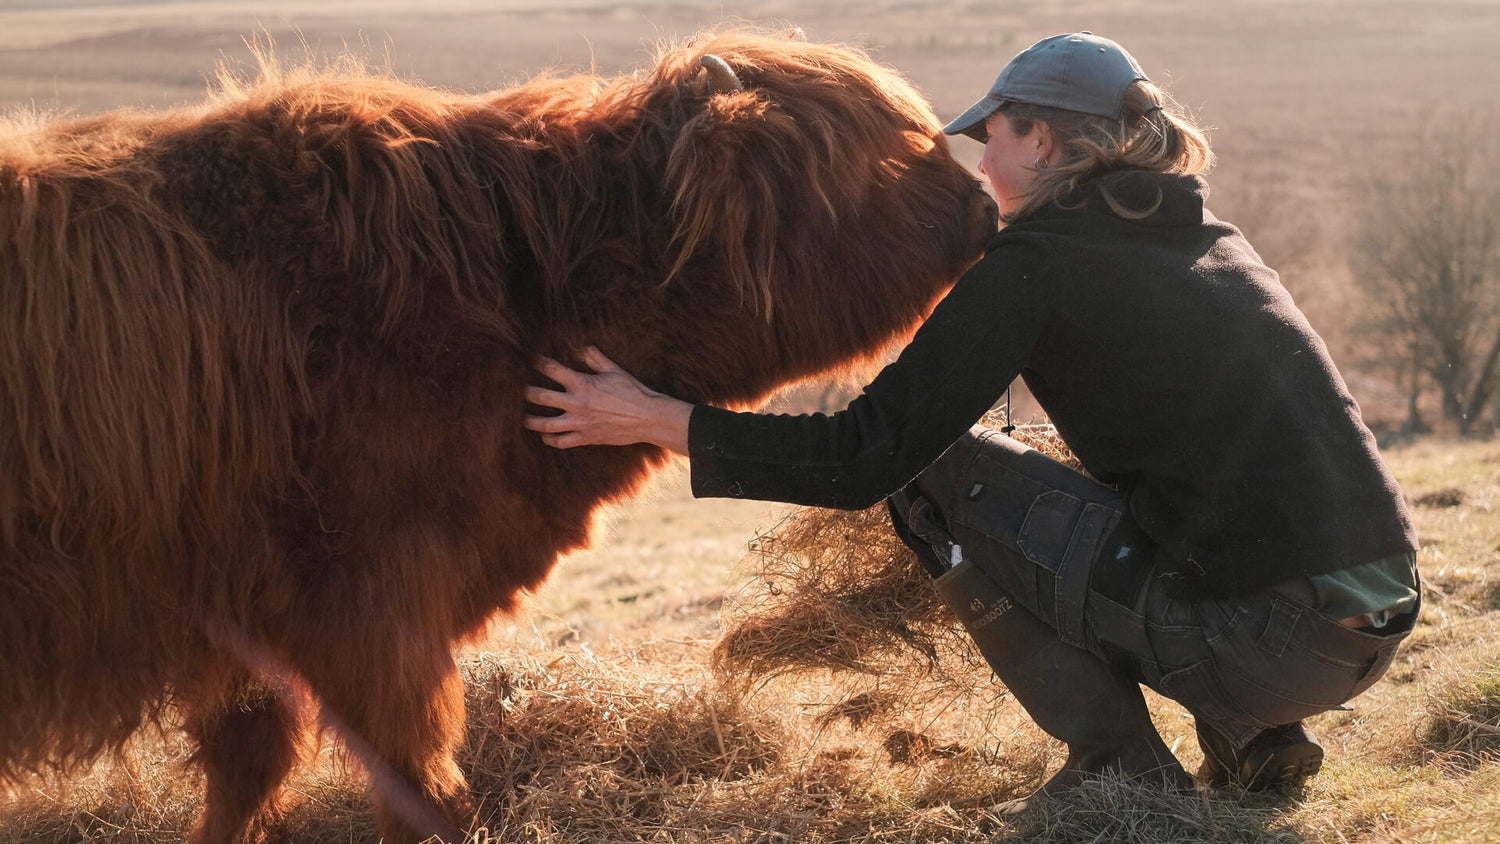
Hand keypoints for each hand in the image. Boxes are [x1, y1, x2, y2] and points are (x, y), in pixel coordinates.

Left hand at [524, 347, 692, 453]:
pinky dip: (550, 440)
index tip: (532, 360)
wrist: (647, 418)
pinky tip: (546, 436)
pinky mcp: (586, 438)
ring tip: (524, 419)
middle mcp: (577, 403)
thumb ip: (595, 359)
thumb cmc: (633, 392)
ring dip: (532, 422)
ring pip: (546, 425)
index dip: (540, 363)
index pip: (553, 370)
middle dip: (528, 393)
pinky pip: (561, 442)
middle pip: (542, 397)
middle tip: (520, 391)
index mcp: (583, 384)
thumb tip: (582, 348)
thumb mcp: (614, 370)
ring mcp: (580, 423)